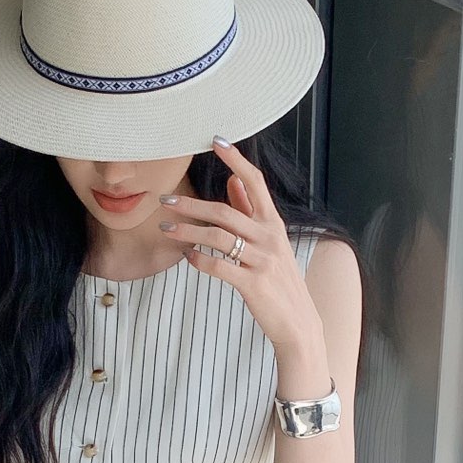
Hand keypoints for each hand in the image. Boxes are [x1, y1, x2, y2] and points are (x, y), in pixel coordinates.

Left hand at [157, 138, 326, 355]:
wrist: (298, 322)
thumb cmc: (279, 280)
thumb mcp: (270, 242)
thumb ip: (250, 211)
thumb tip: (232, 182)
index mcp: (273, 223)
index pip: (255, 182)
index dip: (236, 160)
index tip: (216, 141)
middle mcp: (269, 237)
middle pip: (225, 211)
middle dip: (191, 204)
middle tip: (164, 201)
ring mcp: (262, 261)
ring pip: (218, 237)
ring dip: (187, 231)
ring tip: (165, 229)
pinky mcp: (253, 284)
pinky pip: (220, 267)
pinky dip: (200, 260)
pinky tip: (187, 257)